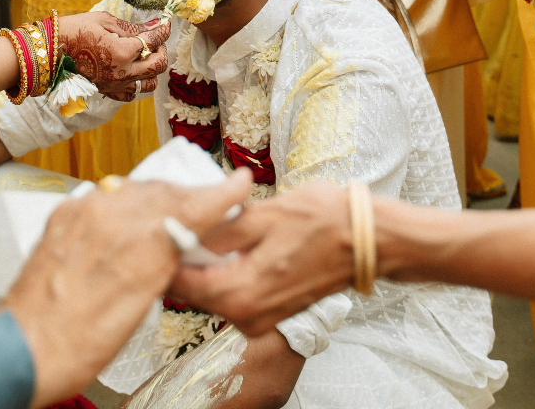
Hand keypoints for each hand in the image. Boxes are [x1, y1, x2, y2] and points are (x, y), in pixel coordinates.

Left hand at [5, 172, 252, 407]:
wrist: (25, 346)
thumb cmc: (79, 342)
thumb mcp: (137, 308)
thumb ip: (159, 263)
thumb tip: (178, 242)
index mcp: (137, 246)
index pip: (190, 207)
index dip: (219, 196)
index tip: (240, 185)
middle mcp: (110, 219)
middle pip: (164, 193)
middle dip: (190, 195)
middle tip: (211, 200)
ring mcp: (83, 213)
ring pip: (135, 190)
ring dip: (158, 196)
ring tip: (173, 209)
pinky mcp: (63, 215)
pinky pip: (105, 196)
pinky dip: (125, 202)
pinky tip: (131, 215)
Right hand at [57, 11, 170, 99]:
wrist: (47, 51)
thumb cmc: (73, 30)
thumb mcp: (104, 21)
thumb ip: (132, 27)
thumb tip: (156, 24)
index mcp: (122, 52)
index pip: (153, 41)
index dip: (162, 30)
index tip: (165, 24)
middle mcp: (122, 73)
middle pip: (158, 65)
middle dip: (161, 49)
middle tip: (156, 40)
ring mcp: (115, 85)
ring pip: (149, 84)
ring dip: (152, 69)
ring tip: (144, 56)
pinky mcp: (107, 92)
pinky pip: (131, 94)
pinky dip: (136, 83)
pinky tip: (130, 70)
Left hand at [168, 183, 352, 334]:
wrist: (368, 240)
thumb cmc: (323, 222)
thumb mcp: (264, 215)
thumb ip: (219, 230)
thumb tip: (183, 230)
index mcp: (240, 295)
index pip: (179, 281)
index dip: (168, 250)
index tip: (165, 222)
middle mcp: (246, 317)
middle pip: (191, 289)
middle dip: (183, 255)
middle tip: (185, 216)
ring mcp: (257, 318)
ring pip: (210, 290)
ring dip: (203, 261)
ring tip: (207, 224)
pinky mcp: (267, 312)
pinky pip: (230, 292)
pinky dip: (223, 270)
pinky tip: (228, 242)